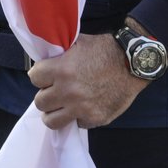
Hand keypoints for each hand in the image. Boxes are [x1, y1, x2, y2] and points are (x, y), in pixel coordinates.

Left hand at [27, 33, 147, 129]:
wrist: (133, 62)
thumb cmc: (106, 49)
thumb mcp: (78, 43)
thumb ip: (60, 55)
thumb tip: (45, 60)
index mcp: (61, 70)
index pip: (33, 78)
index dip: (40, 75)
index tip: (46, 75)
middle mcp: (68, 91)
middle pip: (39, 102)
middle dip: (46, 94)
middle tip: (55, 90)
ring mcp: (81, 108)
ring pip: (51, 121)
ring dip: (55, 112)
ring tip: (62, 105)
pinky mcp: (95, 119)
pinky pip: (77, 123)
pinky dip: (79, 116)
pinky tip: (85, 107)